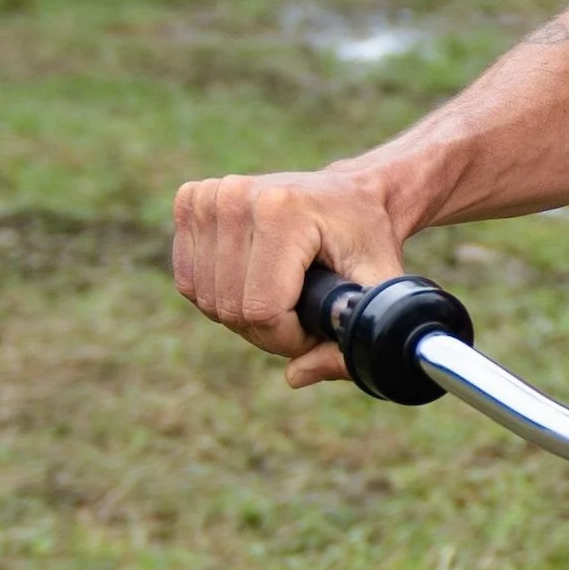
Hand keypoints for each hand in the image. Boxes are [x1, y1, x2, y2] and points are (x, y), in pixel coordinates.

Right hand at [171, 167, 410, 387]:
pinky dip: (219, 295)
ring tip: (283, 297)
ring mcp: (208, 197)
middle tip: (303, 315)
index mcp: (281, 210)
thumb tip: (296, 377)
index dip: (289, 338)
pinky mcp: (191, 200)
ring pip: (207, 300)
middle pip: (232, 308)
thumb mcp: (379, 287)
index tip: (316, 327)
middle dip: (269, 331)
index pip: (261, 309)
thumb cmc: (367, 239)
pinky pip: (189, 280)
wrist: (351, 192)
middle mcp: (236, 197)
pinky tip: (253, 280)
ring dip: (244, 316)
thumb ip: (353, 336)